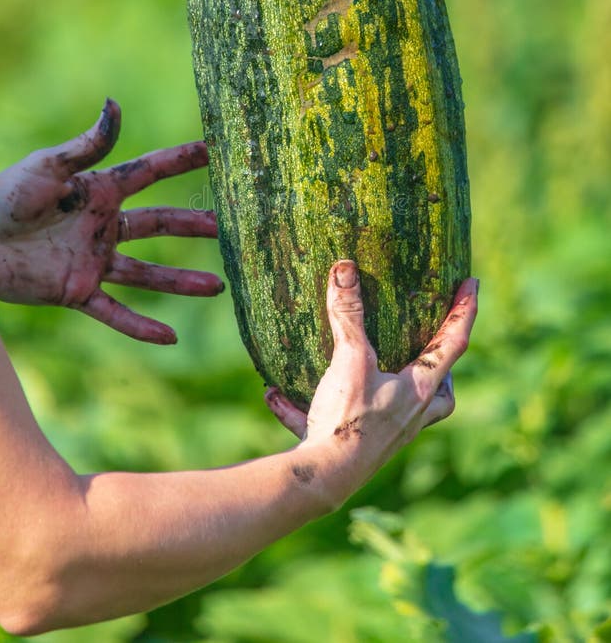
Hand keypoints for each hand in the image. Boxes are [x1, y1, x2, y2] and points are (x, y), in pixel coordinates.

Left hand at [0, 99, 222, 343]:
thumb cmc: (3, 196)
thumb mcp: (48, 167)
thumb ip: (88, 145)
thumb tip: (116, 105)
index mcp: (99, 191)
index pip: (150, 172)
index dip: (181, 160)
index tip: (216, 150)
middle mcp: (103, 226)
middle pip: (159, 224)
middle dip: (194, 224)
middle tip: (228, 226)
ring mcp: (93, 261)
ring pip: (147, 274)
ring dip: (182, 282)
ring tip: (218, 286)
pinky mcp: (77, 291)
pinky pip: (115, 314)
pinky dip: (141, 327)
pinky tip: (170, 339)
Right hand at [266, 262, 477, 507]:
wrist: (325, 480)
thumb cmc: (349, 420)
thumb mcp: (349, 360)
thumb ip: (347, 314)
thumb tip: (344, 269)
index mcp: (419, 391)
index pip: (453, 343)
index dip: (464, 310)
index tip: (472, 283)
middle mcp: (410, 415)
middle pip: (441, 393)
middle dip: (441, 371)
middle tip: (435, 349)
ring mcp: (388, 435)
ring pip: (404, 414)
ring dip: (394, 392)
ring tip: (379, 373)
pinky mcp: (358, 449)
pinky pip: (340, 424)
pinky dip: (311, 409)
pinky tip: (277, 397)